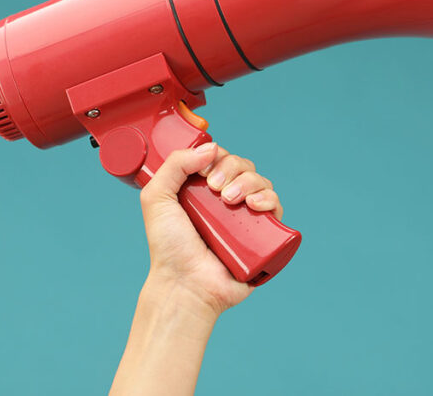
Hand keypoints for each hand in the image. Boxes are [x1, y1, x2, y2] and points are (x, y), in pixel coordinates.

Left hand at [138, 143, 283, 315]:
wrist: (186, 283)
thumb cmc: (169, 247)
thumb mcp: (156, 198)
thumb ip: (174, 165)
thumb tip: (210, 148)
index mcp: (203, 189)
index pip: (221, 159)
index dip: (218, 158)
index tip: (205, 172)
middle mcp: (226, 201)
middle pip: (243, 166)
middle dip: (232, 169)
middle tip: (215, 189)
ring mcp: (244, 217)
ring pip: (261, 182)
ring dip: (250, 182)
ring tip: (232, 200)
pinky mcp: (261, 234)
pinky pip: (275, 207)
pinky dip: (270, 199)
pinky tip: (255, 205)